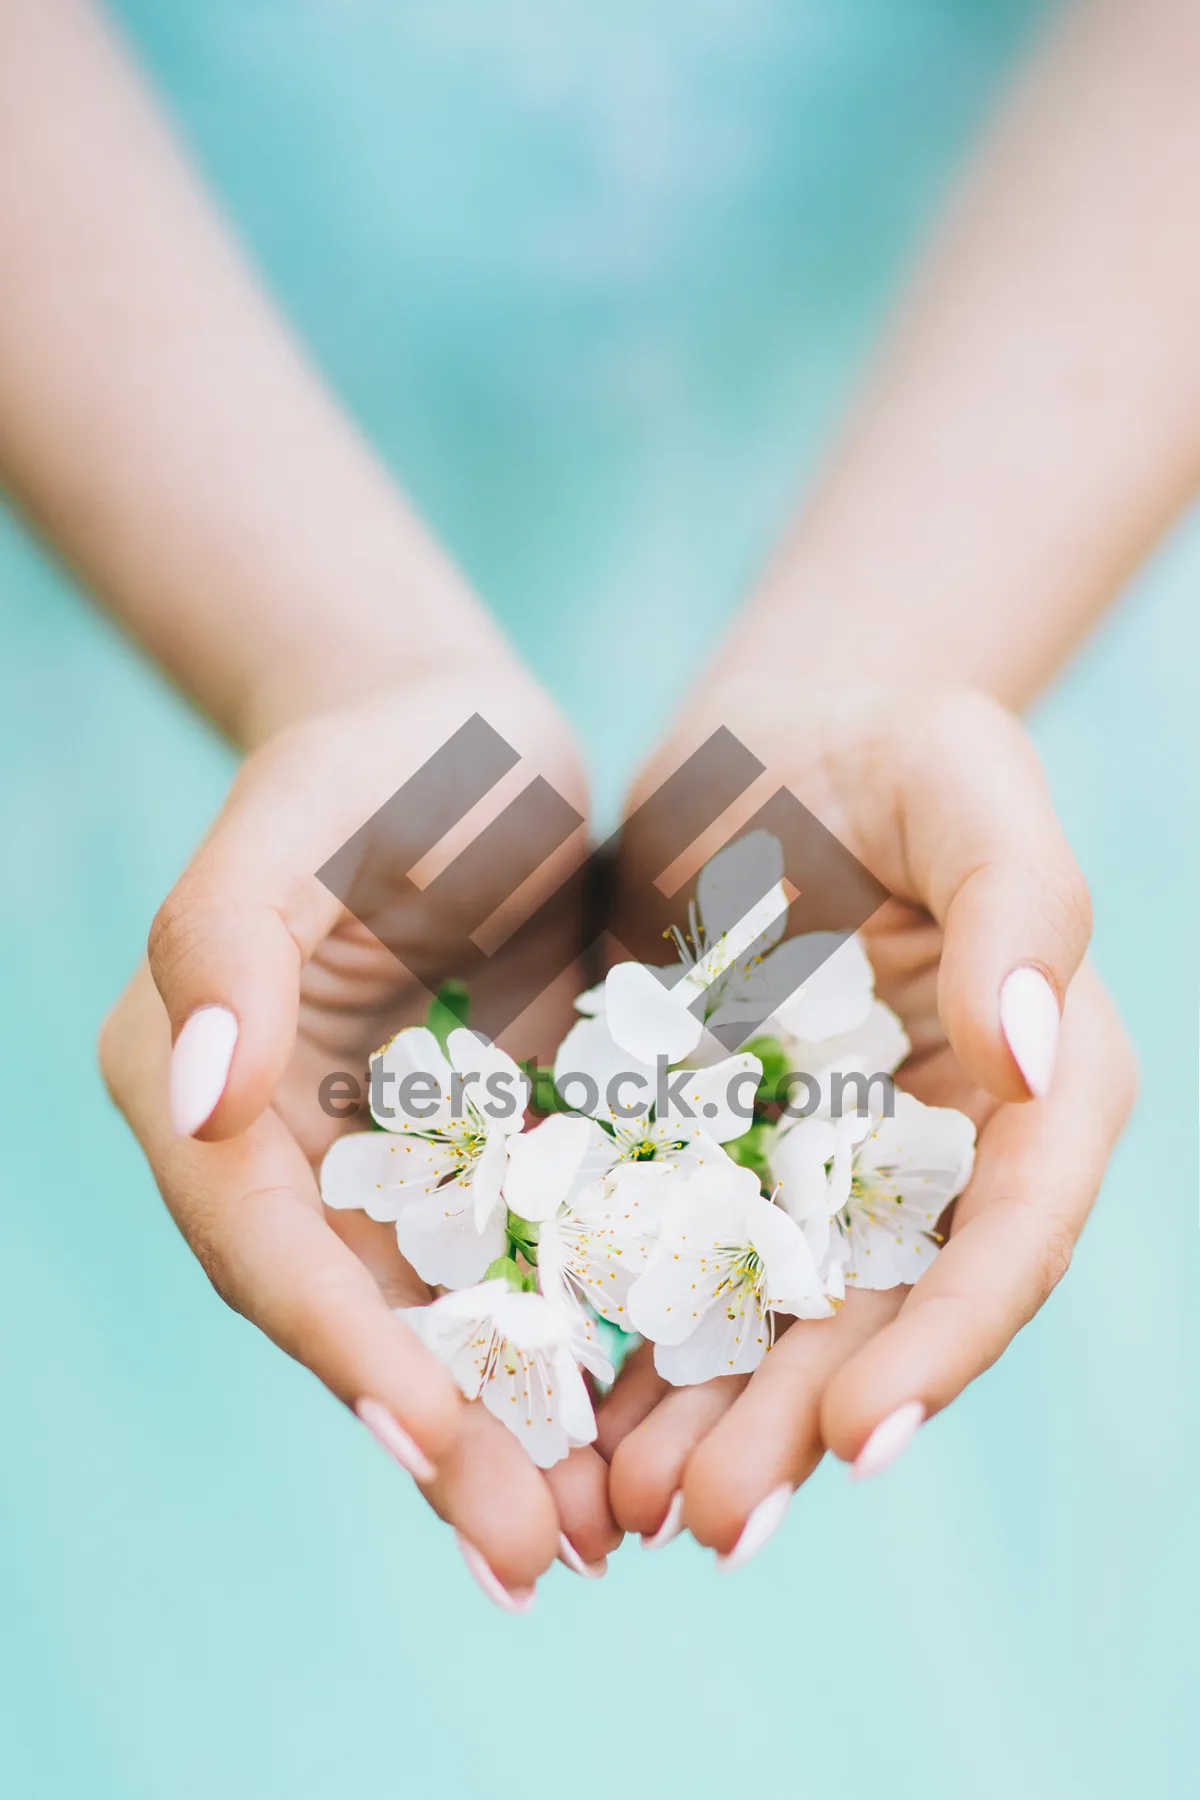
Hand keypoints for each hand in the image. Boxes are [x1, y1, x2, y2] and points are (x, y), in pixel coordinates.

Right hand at [100, 665, 620, 1602]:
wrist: (478, 746)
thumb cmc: (386, 755)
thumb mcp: (298, 813)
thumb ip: (224, 944)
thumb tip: (195, 1099)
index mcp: (200, 1075)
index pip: (266, 1235)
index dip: (345, 1345)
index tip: (439, 1442)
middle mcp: (273, 1143)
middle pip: (347, 1315)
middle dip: (437, 1438)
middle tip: (533, 1560)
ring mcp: (374, 1161)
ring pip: (431, 1323)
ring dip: (504, 1435)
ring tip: (592, 1541)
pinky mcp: (470, 1159)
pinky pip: (511, 1274)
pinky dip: (562, 1357)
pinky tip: (635, 1433)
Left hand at [599, 683, 1135, 1557]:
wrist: (755, 746)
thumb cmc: (874, 741)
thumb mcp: (959, 773)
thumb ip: (1021, 899)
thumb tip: (1029, 1061)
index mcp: (1035, 1081)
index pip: (1012, 1230)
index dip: (949, 1339)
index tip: (863, 1430)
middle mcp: (943, 1153)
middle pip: (890, 1312)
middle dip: (806, 1424)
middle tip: (711, 1522)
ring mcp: (832, 1171)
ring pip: (784, 1322)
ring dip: (719, 1423)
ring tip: (631, 1508)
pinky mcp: (729, 1164)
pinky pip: (689, 1273)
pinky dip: (645, 1349)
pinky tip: (582, 1419)